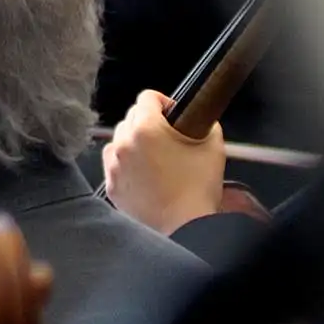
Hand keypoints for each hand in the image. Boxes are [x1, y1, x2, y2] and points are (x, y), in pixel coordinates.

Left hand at [104, 89, 227, 234]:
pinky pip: (115, 164)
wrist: (186, 226)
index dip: (165, 102)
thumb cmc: (198, 187)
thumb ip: (202, 122)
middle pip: (132, 117)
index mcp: (146, 127)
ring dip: (136, 144)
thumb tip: (195, 116)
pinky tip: (146, 176)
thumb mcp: (212, 145)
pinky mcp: (111, 183)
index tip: (174, 114)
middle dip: (150, 124)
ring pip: (121, 140)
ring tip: (157, 160)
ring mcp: (113, 164)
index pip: (147, 97)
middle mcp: (123, 142)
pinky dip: (128, 165)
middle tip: (169, 140)